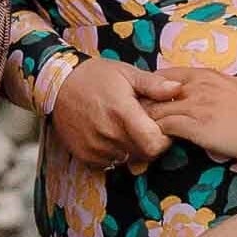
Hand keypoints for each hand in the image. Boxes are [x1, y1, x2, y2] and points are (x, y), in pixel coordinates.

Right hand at [50, 57, 177, 168]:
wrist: (58, 84)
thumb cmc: (96, 76)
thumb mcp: (126, 73)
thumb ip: (153, 84)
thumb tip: (178, 89)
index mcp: (122, 112)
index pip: (154, 144)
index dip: (163, 139)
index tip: (160, 127)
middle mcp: (108, 134)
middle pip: (143, 154)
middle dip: (148, 143)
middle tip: (143, 125)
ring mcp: (94, 147)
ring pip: (127, 160)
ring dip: (131, 149)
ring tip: (124, 128)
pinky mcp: (84, 155)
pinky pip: (109, 163)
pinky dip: (114, 153)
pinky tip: (110, 135)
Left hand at [143, 65, 236, 167]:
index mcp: (208, 75)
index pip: (166, 74)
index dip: (155, 90)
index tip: (153, 103)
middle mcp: (198, 86)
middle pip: (155, 91)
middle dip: (146, 106)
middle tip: (141, 121)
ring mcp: (196, 105)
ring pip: (157, 110)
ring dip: (149, 122)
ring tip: (145, 134)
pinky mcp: (196, 126)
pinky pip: (165, 126)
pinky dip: (158, 134)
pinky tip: (158, 142)